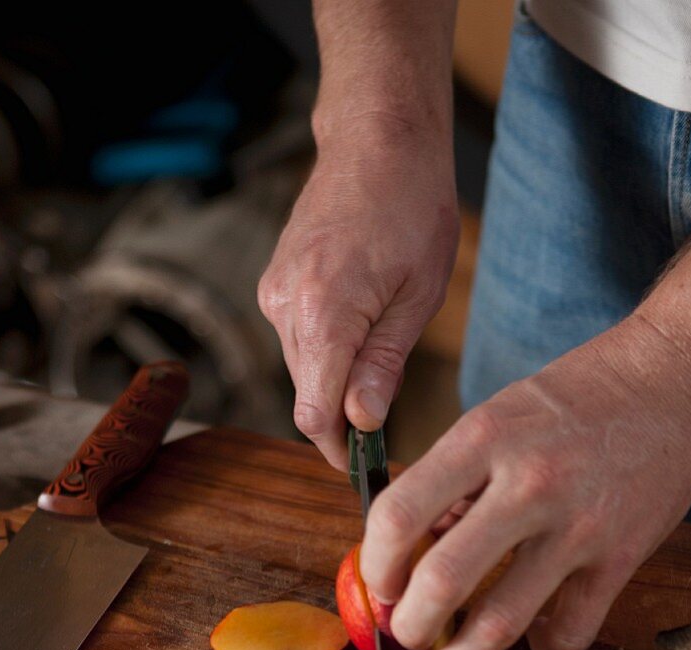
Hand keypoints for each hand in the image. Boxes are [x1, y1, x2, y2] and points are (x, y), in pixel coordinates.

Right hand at [258, 125, 458, 468]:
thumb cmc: (411, 209)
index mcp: (323, 313)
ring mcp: (274, 294)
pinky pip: (299, 340)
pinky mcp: (275, 284)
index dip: (339, 449)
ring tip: (382, 369)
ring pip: (302, 369)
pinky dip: (327, 353)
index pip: (315, 412)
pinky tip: (361, 333)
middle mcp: (284, 307)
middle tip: (389, 427)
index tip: (365, 467)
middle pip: (306, 395)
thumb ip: (383, 365)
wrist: (376, 140)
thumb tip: (362, 422)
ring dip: (336, 384)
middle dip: (342, 420)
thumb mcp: (416, 296)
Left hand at [359, 316, 690, 649]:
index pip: (400, 514)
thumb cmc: (576, 397)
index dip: (376, 564)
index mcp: (483, 438)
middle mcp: (527, 483)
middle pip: (442, 580)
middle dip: (410, 624)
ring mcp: (577, 525)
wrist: (675, 383)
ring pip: (501, 621)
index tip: (378, 583)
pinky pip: (570, 631)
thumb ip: (455, 479)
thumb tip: (418, 547)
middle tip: (405, 632)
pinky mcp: (621, 558)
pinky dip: (545, 649)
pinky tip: (534, 641)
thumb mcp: (498, 415)